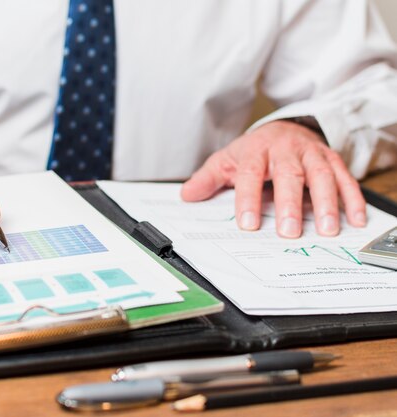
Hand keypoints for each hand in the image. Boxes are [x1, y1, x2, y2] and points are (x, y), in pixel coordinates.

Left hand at [180, 120, 366, 237]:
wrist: (284, 127)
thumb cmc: (253, 151)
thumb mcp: (226, 160)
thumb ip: (208, 179)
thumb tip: (186, 195)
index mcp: (256, 151)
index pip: (251, 175)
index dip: (248, 199)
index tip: (247, 224)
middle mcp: (286, 150)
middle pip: (289, 176)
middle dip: (289, 204)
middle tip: (289, 232)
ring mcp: (311, 153)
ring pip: (322, 176)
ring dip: (326, 203)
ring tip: (327, 229)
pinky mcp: (332, 159)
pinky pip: (345, 178)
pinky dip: (352, 198)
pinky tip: (354, 220)